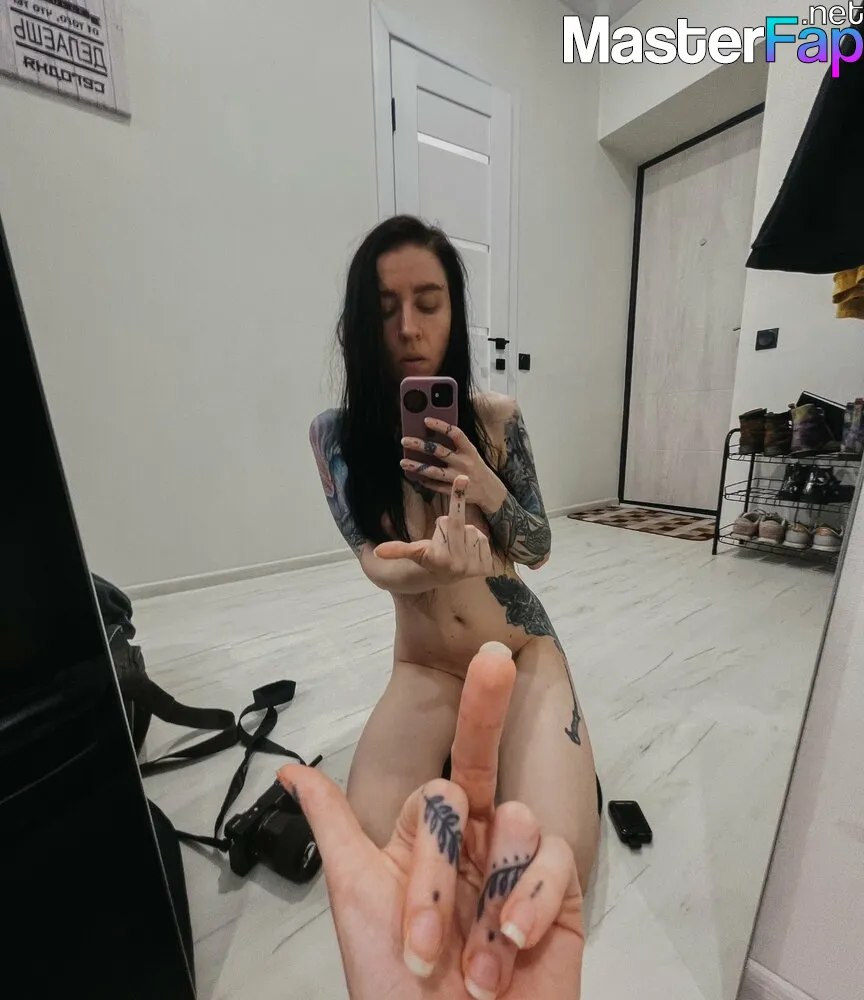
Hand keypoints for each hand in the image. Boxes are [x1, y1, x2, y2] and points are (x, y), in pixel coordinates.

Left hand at [278, 643, 584, 999]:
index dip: (430, 849)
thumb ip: (332, 825)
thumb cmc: (394, 988)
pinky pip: (552, 862)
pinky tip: (510, 949)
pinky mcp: (560, 895)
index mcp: (426, 840)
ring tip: (471, 963)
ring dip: (486, 899)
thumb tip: (286, 770)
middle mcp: (473, 842)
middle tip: (496, 659)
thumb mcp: (355, 896)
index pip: (435, 790)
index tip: (442, 823)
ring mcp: (516, 865)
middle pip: (481, 761)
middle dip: (487, 705)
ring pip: (514, 817)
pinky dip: (528, 907)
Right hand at [374, 475, 494, 583]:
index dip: (457, 497)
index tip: (463, 477)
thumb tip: (378, 551)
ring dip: (463, 534)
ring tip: (456, 547)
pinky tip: (468, 551)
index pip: (447, 521)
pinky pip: (483, 538)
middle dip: (449, 525)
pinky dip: (476, 542)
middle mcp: (459, 565)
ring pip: (472, 530)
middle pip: (458, 522)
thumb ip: (398, 549)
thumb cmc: (428, 559)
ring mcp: (475, 567)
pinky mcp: (487, 566)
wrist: (446, 576)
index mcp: (439, 558)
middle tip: (443, 539)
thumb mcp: (415, 552)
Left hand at [401, 418, 507, 512]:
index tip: (426, 420)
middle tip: (405, 440)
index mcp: (470, 450)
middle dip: (420, 445)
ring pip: (434, 471)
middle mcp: (464, 463)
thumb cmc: (476, 467)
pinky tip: (416, 477)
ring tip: (403, 462)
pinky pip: (436, 486)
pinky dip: (425, 482)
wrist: (490, 491)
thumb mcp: (471, 453)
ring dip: (417, 466)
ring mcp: (458, 479)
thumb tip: (432, 434)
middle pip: (439, 452)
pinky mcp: (454, 492)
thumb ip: (455, 445)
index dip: (441, 426)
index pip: (455, 434)